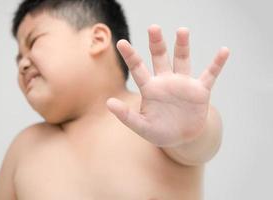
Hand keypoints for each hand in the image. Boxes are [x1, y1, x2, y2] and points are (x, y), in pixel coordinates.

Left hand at [106, 25, 228, 146]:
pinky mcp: (200, 91)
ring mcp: (183, 84)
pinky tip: (224, 51)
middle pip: (160, 57)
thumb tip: (108, 103)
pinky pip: (210, 74)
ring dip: (182, 46)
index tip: (121, 42)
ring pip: (183, 60)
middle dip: (156, 43)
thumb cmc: (159, 132)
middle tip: (153, 28)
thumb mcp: (141, 127)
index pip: (138, 68)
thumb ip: (126, 116)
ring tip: (182, 30)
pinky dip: (217, 64)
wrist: (182, 138)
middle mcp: (166, 81)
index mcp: (150, 88)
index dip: (130, 56)